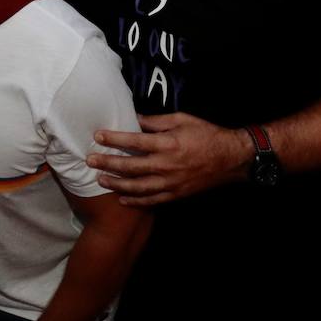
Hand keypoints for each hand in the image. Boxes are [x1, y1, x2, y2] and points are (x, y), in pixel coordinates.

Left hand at [87, 113, 250, 206]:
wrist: (231, 159)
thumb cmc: (206, 134)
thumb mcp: (182, 120)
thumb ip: (156, 121)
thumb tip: (134, 119)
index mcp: (167, 144)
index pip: (134, 141)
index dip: (114, 138)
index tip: (98, 136)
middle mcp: (166, 165)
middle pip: (130, 166)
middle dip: (108, 163)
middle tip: (89, 161)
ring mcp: (171, 183)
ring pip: (138, 187)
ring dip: (117, 184)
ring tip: (101, 179)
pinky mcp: (177, 194)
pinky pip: (152, 200)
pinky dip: (136, 201)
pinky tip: (123, 199)